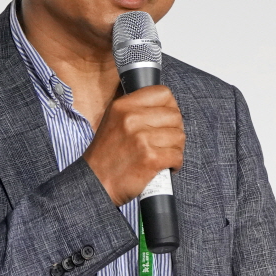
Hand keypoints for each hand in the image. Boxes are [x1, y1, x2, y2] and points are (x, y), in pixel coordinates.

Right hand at [84, 86, 184, 205]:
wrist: (95, 182)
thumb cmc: (107, 154)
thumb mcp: (113, 120)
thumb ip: (135, 109)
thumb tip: (165, 105)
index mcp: (123, 105)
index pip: (163, 93)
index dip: (170, 107)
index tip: (167, 120)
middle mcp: (132, 118)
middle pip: (175, 116)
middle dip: (175, 130)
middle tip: (166, 142)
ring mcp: (142, 138)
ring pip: (179, 136)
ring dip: (176, 148)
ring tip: (164, 155)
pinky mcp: (150, 158)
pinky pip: (177, 156)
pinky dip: (175, 163)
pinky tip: (166, 166)